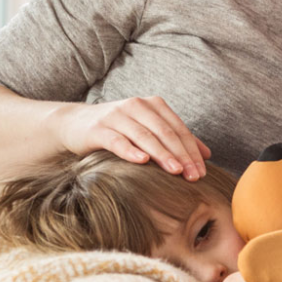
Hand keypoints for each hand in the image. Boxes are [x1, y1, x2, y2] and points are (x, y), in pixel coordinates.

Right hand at [52, 96, 210, 180]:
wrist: (75, 124)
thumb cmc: (117, 130)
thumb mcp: (147, 130)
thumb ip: (175, 139)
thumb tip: (207, 154)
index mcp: (152, 105)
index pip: (178, 129)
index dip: (192, 151)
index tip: (203, 173)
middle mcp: (136, 106)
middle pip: (164, 132)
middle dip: (181, 155)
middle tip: (194, 176)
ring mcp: (116, 115)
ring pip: (144, 135)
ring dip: (162, 154)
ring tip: (175, 171)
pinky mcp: (98, 128)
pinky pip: (117, 140)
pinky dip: (130, 150)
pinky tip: (142, 161)